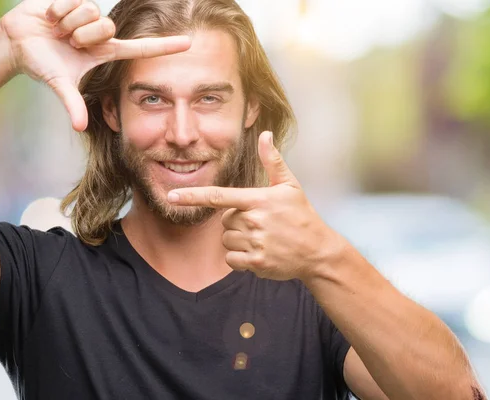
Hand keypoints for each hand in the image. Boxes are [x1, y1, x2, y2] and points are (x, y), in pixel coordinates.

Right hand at [0, 0, 190, 130]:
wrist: (17, 42)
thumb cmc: (42, 63)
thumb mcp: (59, 83)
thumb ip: (72, 104)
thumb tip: (79, 127)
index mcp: (106, 52)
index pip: (142, 48)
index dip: (164, 47)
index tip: (189, 44)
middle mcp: (102, 33)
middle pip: (107, 28)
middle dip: (82, 36)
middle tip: (68, 42)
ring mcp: (90, 15)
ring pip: (91, 13)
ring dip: (69, 24)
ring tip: (58, 31)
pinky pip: (74, 1)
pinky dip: (58, 12)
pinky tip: (51, 18)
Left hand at [167, 131, 339, 280]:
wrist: (318, 251)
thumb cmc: (301, 216)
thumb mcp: (290, 186)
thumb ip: (273, 161)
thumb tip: (265, 135)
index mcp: (258, 200)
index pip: (218, 197)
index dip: (192, 196)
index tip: (172, 196)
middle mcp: (254, 221)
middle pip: (224, 221)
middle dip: (236, 222)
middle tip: (260, 224)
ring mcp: (255, 243)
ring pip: (226, 240)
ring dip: (238, 241)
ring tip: (262, 238)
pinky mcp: (256, 263)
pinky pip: (231, 259)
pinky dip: (240, 258)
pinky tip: (259, 253)